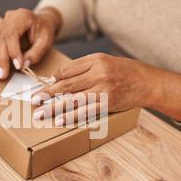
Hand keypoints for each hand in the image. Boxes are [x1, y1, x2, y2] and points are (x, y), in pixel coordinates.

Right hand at [0, 7, 61, 79]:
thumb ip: (36, 53)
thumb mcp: (46, 41)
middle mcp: (9, 18)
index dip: (13, 52)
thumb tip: (24, 65)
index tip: (17, 66)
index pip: (12, 35)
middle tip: (1, 75)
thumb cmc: (45, 29)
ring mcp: (2, 25)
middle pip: (0, 40)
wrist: (42, 21)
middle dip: (1, 60)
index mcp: (22, 16)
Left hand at [31, 53, 153, 125]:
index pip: (67, 70)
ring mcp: (103, 89)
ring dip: (54, 107)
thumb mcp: (104, 61)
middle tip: (33, 101)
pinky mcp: (108, 103)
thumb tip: (60, 78)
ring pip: (73, 99)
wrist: (148, 82)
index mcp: (95, 60)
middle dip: (47, 94)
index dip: (52, 80)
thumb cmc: (124, 71)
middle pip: (66, 85)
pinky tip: (60, 120)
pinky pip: (86, 111)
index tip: (41, 87)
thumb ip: (83, 68)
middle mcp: (98, 73)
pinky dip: (72, 116)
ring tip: (40, 113)